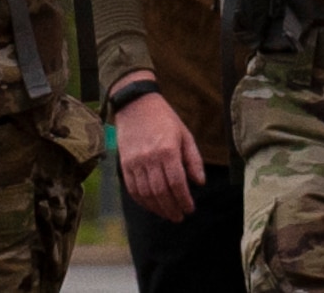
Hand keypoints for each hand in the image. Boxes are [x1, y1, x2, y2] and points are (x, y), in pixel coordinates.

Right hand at [111, 76, 206, 221]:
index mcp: (167, 150)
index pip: (177, 182)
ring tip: (168, 215)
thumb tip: (199, 183)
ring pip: (146, 193)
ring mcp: (135, 162)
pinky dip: (142, 201)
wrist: (136, 105)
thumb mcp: (185, 135)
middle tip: (180, 217)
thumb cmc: (165, 120)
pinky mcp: (124, 164)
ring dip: (157, 208)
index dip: (184, 199)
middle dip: (172, 208)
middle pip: (161, 191)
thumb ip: (193, 160)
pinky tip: (152, 206)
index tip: (190, 209)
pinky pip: (132, 189)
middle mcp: (150, 158)